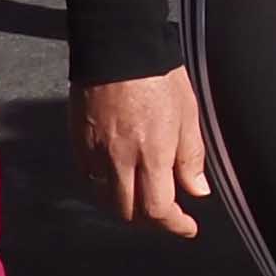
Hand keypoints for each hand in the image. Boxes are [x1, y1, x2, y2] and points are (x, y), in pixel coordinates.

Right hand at [72, 71, 206, 237]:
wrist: (117, 48)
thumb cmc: (160, 76)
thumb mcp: (189, 113)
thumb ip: (191, 157)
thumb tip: (198, 191)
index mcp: (153, 153)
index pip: (158, 208)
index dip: (174, 224)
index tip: (187, 227)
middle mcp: (120, 160)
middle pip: (129, 211)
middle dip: (150, 218)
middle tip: (167, 212)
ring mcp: (95, 154)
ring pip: (106, 199)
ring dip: (127, 206)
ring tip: (144, 196)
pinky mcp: (78, 144)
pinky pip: (89, 179)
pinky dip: (105, 187)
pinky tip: (120, 178)